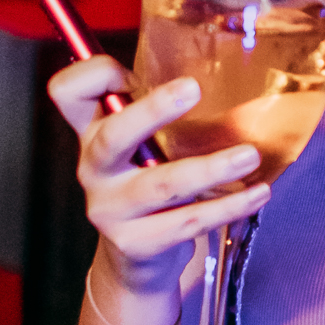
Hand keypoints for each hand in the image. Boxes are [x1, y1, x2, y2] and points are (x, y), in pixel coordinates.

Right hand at [47, 54, 271, 300]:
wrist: (134, 257)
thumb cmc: (146, 182)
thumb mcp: (141, 143)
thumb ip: (157, 109)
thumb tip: (223, 66)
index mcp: (91, 132)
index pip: (67, 92)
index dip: (94, 75)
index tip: (131, 74)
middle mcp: (94, 168)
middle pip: (112, 135)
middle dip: (151, 110)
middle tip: (193, 89)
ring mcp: (112, 209)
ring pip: (161, 184)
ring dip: (210, 168)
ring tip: (249, 156)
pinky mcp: (137, 243)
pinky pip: (187, 222)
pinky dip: (228, 207)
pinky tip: (257, 194)